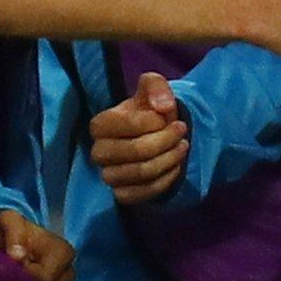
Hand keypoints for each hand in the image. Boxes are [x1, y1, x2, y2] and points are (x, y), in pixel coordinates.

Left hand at [0, 209, 74, 280]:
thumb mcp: (7, 221)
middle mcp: (68, 273)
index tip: (9, 266)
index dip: (23, 276)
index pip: (44, 279)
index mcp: (63, 253)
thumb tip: (18, 256)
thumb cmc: (7, 228)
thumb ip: (13, 235)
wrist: (3, 236)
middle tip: (7, 276)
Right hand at [91, 72, 187, 204]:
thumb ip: (156, 86)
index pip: (123, 125)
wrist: (155, 137)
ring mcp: (109, 175)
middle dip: (166, 140)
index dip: (152, 121)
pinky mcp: (122, 194)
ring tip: (182, 146)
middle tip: (181, 130)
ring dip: (170, 159)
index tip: (166, 116)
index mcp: (99, 125)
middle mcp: (98, 152)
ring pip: (142, 172)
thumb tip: (163, 106)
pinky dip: (166, 179)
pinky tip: (175, 166)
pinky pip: (145, 192)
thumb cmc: (150, 112)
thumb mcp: (153, 89)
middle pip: (136, 151)